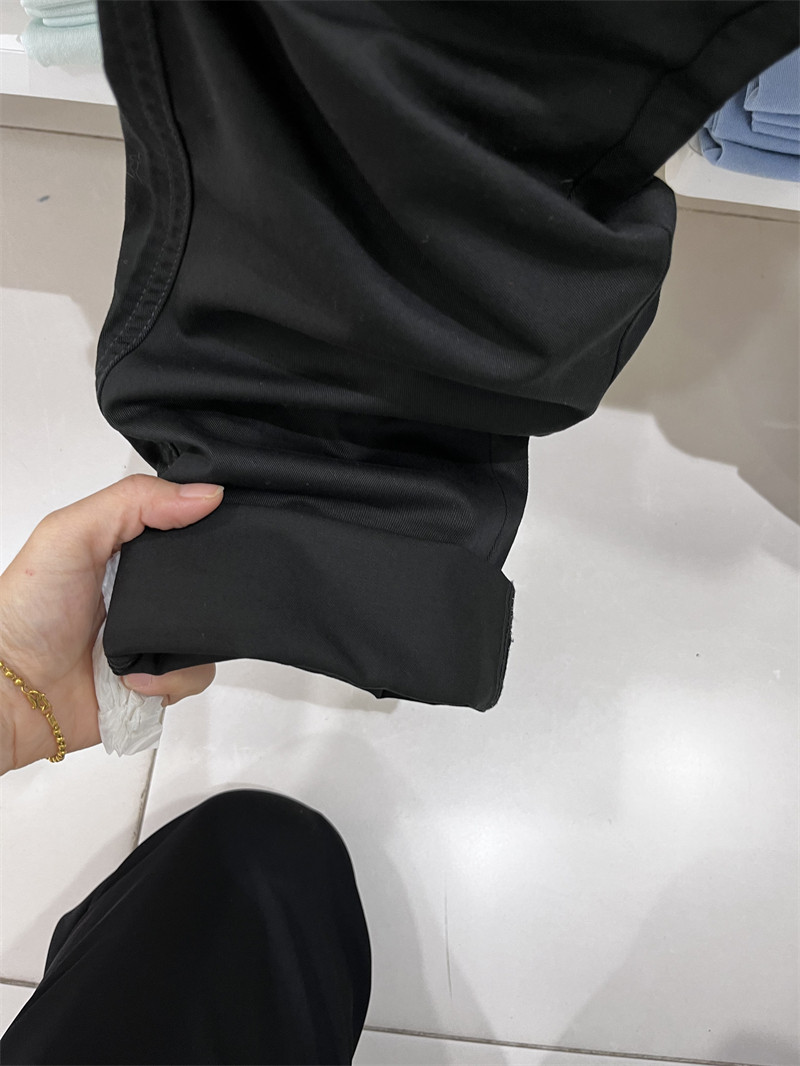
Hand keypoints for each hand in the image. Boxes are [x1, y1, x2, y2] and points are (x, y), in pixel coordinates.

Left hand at [0, 475, 224, 772]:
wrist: (13, 693)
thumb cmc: (26, 611)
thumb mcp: (70, 534)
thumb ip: (134, 501)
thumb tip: (206, 494)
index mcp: (126, 551)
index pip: (184, 526)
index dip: (204, 524)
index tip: (217, 527)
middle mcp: (143, 594)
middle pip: (207, 582)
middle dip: (204, 591)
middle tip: (174, 598)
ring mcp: (152, 638)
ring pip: (208, 632)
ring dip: (184, 642)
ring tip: (145, 648)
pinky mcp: (158, 680)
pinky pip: (195, 676)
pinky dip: (171, 679)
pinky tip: (135, 677)